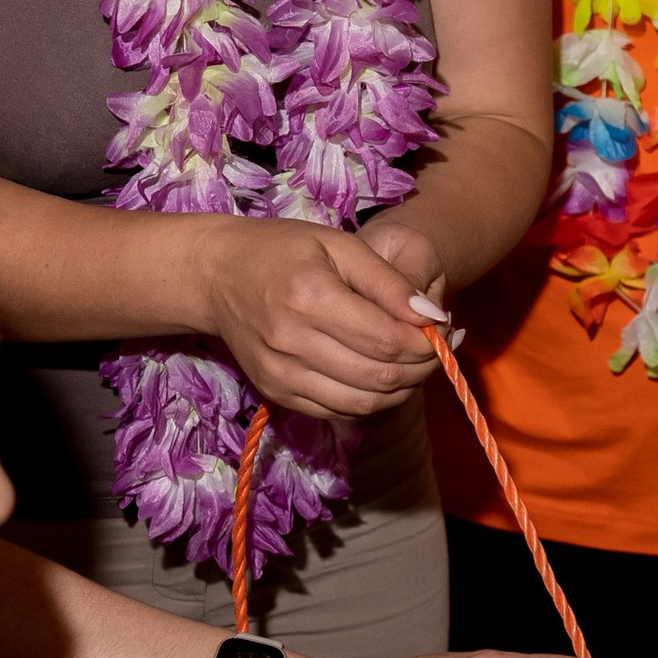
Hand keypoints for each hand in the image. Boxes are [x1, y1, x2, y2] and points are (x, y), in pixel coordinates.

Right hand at [194, 220, 438, 418]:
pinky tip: (380, 376)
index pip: (387, 340)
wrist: (215, 276)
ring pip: (364, 403)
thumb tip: (433, 318)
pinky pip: (338, 411)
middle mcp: (293, 343)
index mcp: (311, 298)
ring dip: (400, 390)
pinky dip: (370, 400)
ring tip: (412, 363)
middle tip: (434, 348)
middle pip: (380, 377)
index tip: (442, 329)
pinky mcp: (276, 394)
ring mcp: (281, 375)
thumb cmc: (282, 250)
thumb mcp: (339, 246)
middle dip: (421, 368)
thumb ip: (389, 282)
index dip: (426, 342)